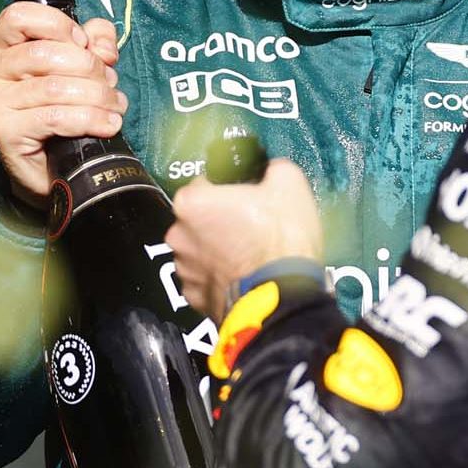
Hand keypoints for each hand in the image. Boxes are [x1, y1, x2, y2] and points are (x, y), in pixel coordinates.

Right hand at [0, 2, 123, 201]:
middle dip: (89, 67)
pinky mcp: (5, 131)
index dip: (59, 26)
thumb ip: (95, 42)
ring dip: (96, 96)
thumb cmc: (61, 106)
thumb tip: (102, 41)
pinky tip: (107, 124)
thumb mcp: (81, 65)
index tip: (84, 44)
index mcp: (1, 45)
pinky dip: (89, 119)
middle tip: (110, 83)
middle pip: (44, 54)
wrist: (50, 164)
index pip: (19, 16)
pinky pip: (54, 117)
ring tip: (115, 106)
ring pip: (54, 87)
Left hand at [165, 159, 322, 319]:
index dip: (229, 189)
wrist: (284, 296)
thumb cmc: (280, 238)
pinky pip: (206, 280)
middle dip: (221, 221)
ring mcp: (184, 270)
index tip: (248, 197)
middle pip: (199, 219)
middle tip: (252, 226)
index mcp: (192, 202)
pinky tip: (244, 276)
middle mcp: (179, 235)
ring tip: (251, 256)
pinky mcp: (194, 299)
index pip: (205, 183)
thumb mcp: (289, 182)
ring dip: (219, 251)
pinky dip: (221, 278)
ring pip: (201, 251)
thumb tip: (272, 169)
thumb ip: (272, 168)